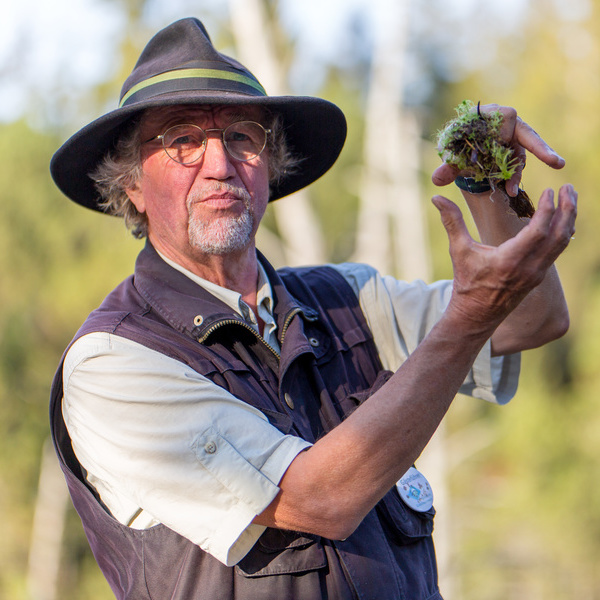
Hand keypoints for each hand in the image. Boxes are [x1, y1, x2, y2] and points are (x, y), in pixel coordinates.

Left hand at [432, 104, 565, 196]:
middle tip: (556, 163)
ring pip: (521, 153)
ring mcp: (511, 137)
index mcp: (488, 115)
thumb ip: (447, 167)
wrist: (457, 149)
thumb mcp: (451, 157)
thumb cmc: (455, 146)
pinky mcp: (513, 149)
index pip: (507, 116)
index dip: (509, 131)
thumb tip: (437, 180)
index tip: (506, 144)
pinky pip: (517, 162)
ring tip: (511, 190)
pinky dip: (513, 176)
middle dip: (540, 149)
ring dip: (516, 172)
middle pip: (525, 134)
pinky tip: (510, 190)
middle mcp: (504, 123)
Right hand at [432, 183, 576, 333]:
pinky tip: (560, 220)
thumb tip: (436, 198)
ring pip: (562, 243)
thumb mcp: (458, 251)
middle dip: (568, 209)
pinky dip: (561, 233)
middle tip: (569, 188)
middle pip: (559, 235)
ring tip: (569, 199)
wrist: (476, 315)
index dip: (547, 209)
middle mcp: (529, 268)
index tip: (549, 190)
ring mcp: (537, 274)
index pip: (538, 231)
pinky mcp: (538, 277)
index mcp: (510, 261)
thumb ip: (452, 222)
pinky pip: (556, 251)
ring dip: (568, 220)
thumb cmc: (466, 283)